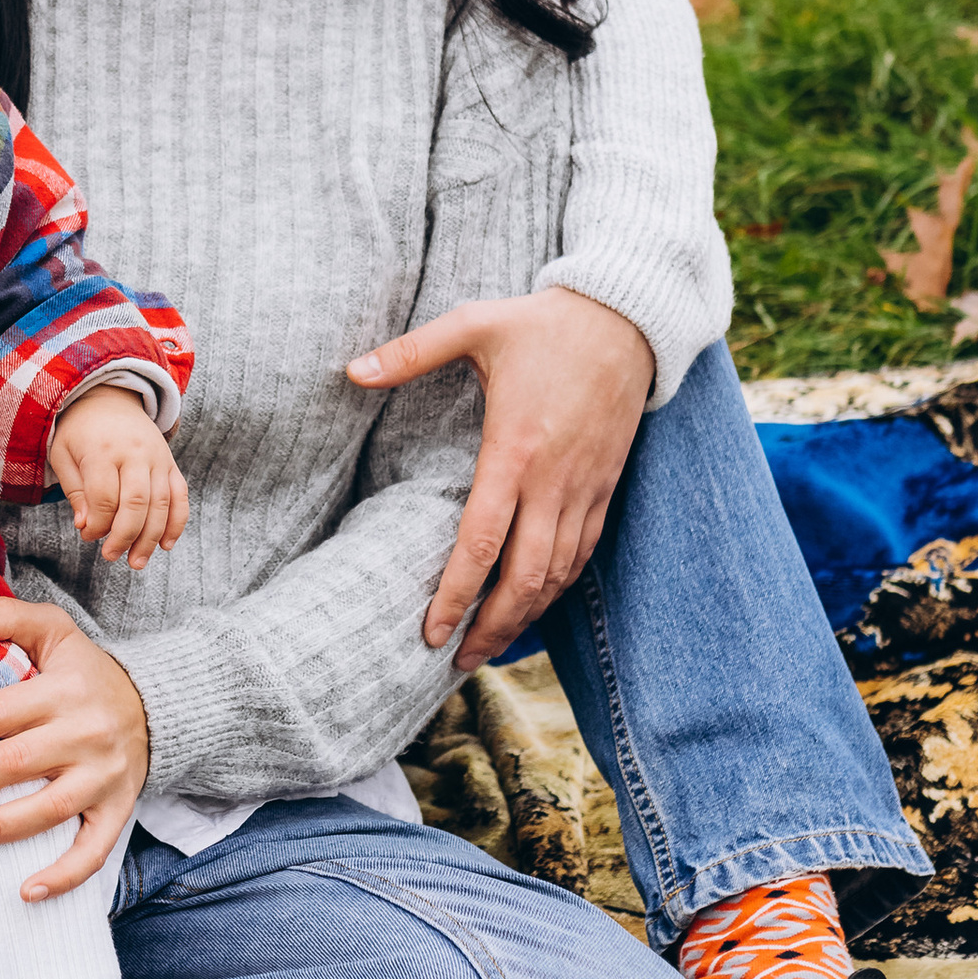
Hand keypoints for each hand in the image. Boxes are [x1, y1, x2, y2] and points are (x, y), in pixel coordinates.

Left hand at [0, 594, 149, 901]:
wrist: (158, 704)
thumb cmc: (88, 673)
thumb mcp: (55, 632)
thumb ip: (5, 617)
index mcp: (61, 691)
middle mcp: (84, 735)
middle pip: (10, 766)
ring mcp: (104, 777)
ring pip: (45, 811)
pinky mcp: (119, 809)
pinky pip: (93, 851)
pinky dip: (63, 875)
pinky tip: (24, 892)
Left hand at [47, 392, 189, 573]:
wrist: (110, 397)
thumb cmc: (79, 431)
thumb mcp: (63, 454)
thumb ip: (74, 491)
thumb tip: (86, 527)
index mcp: (102, 449)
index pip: (105, 497)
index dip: (97, 525)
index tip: (87, 535)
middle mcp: (134, 453)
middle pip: (136, 503)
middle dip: (124, 536)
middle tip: (111, 556)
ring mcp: (157, 458)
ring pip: (161, 504)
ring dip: (150, 538)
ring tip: (137, 562)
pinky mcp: (170, 464)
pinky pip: (180, 496)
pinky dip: (177, 522)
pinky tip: (166, 545)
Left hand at [346, 289, 653, 672]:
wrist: (627, 318)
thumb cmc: (542, 324)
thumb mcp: (472, 324)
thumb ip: (410, 351)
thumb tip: (350, 369)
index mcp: (513, 450)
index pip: (481, 542)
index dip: (455, 594)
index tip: (430, 631)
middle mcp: (552, 480)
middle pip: (524, 577)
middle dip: (490, 627)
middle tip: (456, 659)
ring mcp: (584, 488)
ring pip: (557, 574)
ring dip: (524, 617)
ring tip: (488, 647)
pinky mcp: (606, 486)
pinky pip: (583, 552)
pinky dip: (558, 587)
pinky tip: (533, 604)